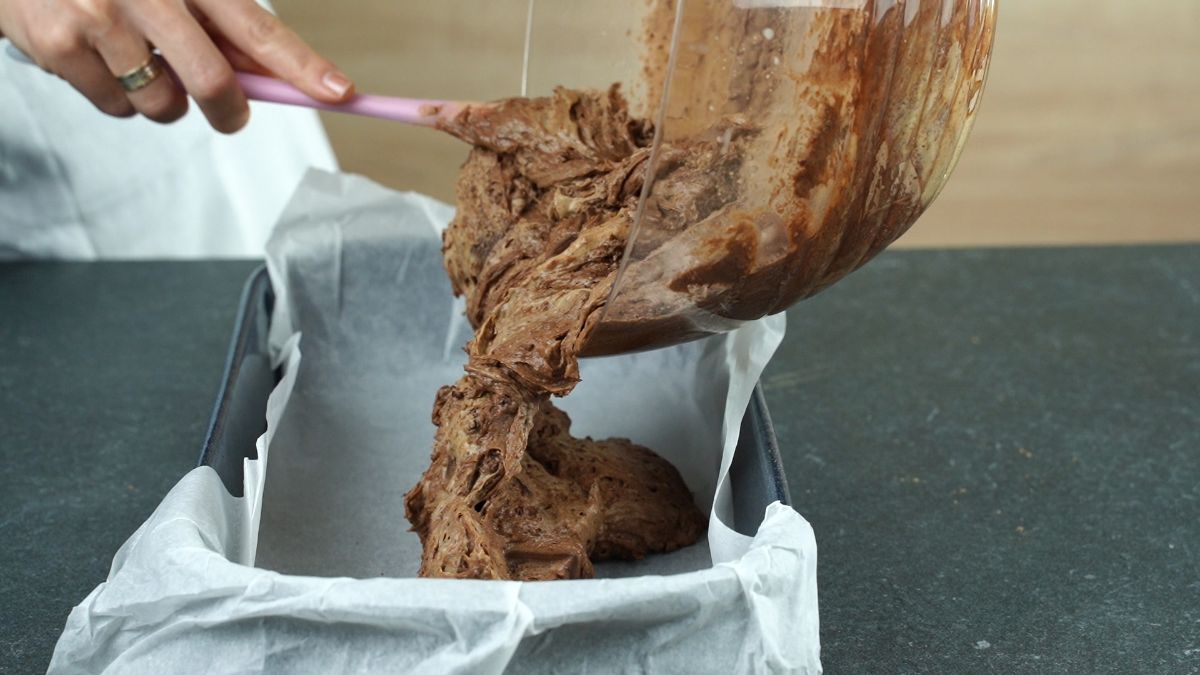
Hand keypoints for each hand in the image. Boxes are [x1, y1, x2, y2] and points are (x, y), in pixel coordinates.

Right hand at [0, 0, 353, 132]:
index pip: (258, 28)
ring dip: (162, 100)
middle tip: (230, 114)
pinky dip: (114, 96)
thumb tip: (268, 77)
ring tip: (138, 61)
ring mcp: (102, 18)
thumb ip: (216, 23)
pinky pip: (115, 107)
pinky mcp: (62, 45)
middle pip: (214, 82)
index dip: (301, 65)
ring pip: (163, 104)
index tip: (338, 91)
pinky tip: (98, 57)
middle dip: (230, 111)